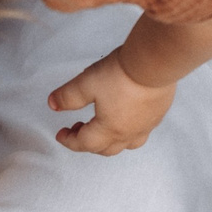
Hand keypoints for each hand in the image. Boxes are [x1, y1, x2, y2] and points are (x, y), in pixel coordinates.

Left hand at [48, 47, 176, 155]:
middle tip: (78, 128)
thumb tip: (53, 104)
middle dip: (88, 142)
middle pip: (106, 149)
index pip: (85, 143)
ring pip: (126, 144)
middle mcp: (129, 133)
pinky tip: (125, 116)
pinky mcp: (159, 114)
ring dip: (110, 141)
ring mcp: (146, 125)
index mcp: (109, 129)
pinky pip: (142, 132)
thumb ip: (68, 96)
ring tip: (102, 126)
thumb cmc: (121, 75)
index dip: (69, 140)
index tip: (60, 134)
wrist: (156, 62)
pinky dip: (129, 131)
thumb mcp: (86, 83)